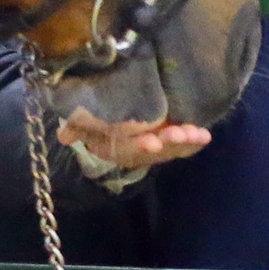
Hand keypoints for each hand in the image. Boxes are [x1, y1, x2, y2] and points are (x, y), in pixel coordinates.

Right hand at [57, 106, 212, 170]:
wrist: (105, 121)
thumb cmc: (93, 118)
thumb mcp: (81, 120)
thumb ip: (75, 126)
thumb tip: (63, 135)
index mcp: (113, 147)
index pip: (126, 149)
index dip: (139, 145)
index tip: (152, 141)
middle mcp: (135, 151)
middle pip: (153, 151)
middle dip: (168, 143)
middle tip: (181, 133)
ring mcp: (153, 148)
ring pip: (170, 149)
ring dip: (185, 142)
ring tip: (199, 134)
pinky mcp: (168, 140)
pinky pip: (182, 145)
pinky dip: (194, 142)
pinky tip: (205, 136)